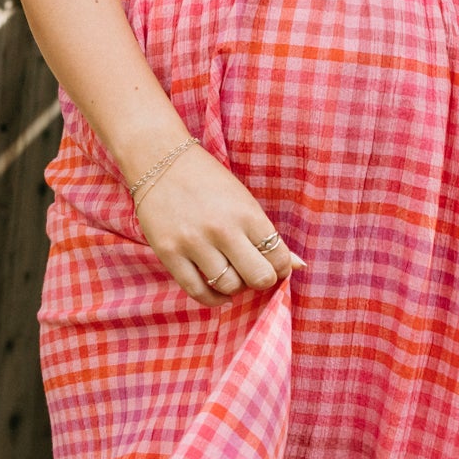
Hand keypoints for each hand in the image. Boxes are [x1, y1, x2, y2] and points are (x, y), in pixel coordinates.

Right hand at [133, 143, 307, 307]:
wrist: (159, 160)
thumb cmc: (208, 181)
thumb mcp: (244, 201)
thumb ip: (269, 235)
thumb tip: (300, 266)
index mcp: (246, 213)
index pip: (279, 257)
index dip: (281, 268)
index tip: (273, 265)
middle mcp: (222, 229)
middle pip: (259, 278)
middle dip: (262, 281)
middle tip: (254, 273)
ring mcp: (193, 243)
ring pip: (229, 287)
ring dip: (235, 287)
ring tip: (231, 274)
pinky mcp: (169, 254)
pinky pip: (197, 292)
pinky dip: (212, 298)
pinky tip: (216, 289)